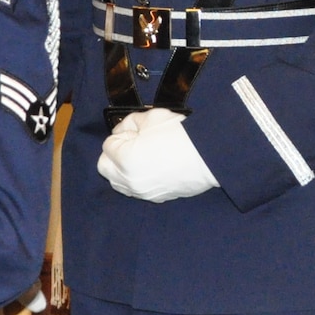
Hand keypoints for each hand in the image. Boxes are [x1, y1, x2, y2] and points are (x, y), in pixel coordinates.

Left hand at [97, 108, 219, 202]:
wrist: (209, 156)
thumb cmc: (182, 134)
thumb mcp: (152, 117)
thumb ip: (130, 122)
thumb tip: (123, 130)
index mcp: (124, 159)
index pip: (108, 146)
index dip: (121, 135)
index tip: (134, 131)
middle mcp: (130, 180)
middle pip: (105, 168)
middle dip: (113, 154)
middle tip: (131, 143)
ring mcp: (143, 192)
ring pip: (117, 183)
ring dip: (121, 170)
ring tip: (139, 157)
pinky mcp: (156, 198)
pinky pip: (135, 190)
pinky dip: (136, 180)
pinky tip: (150, 168)